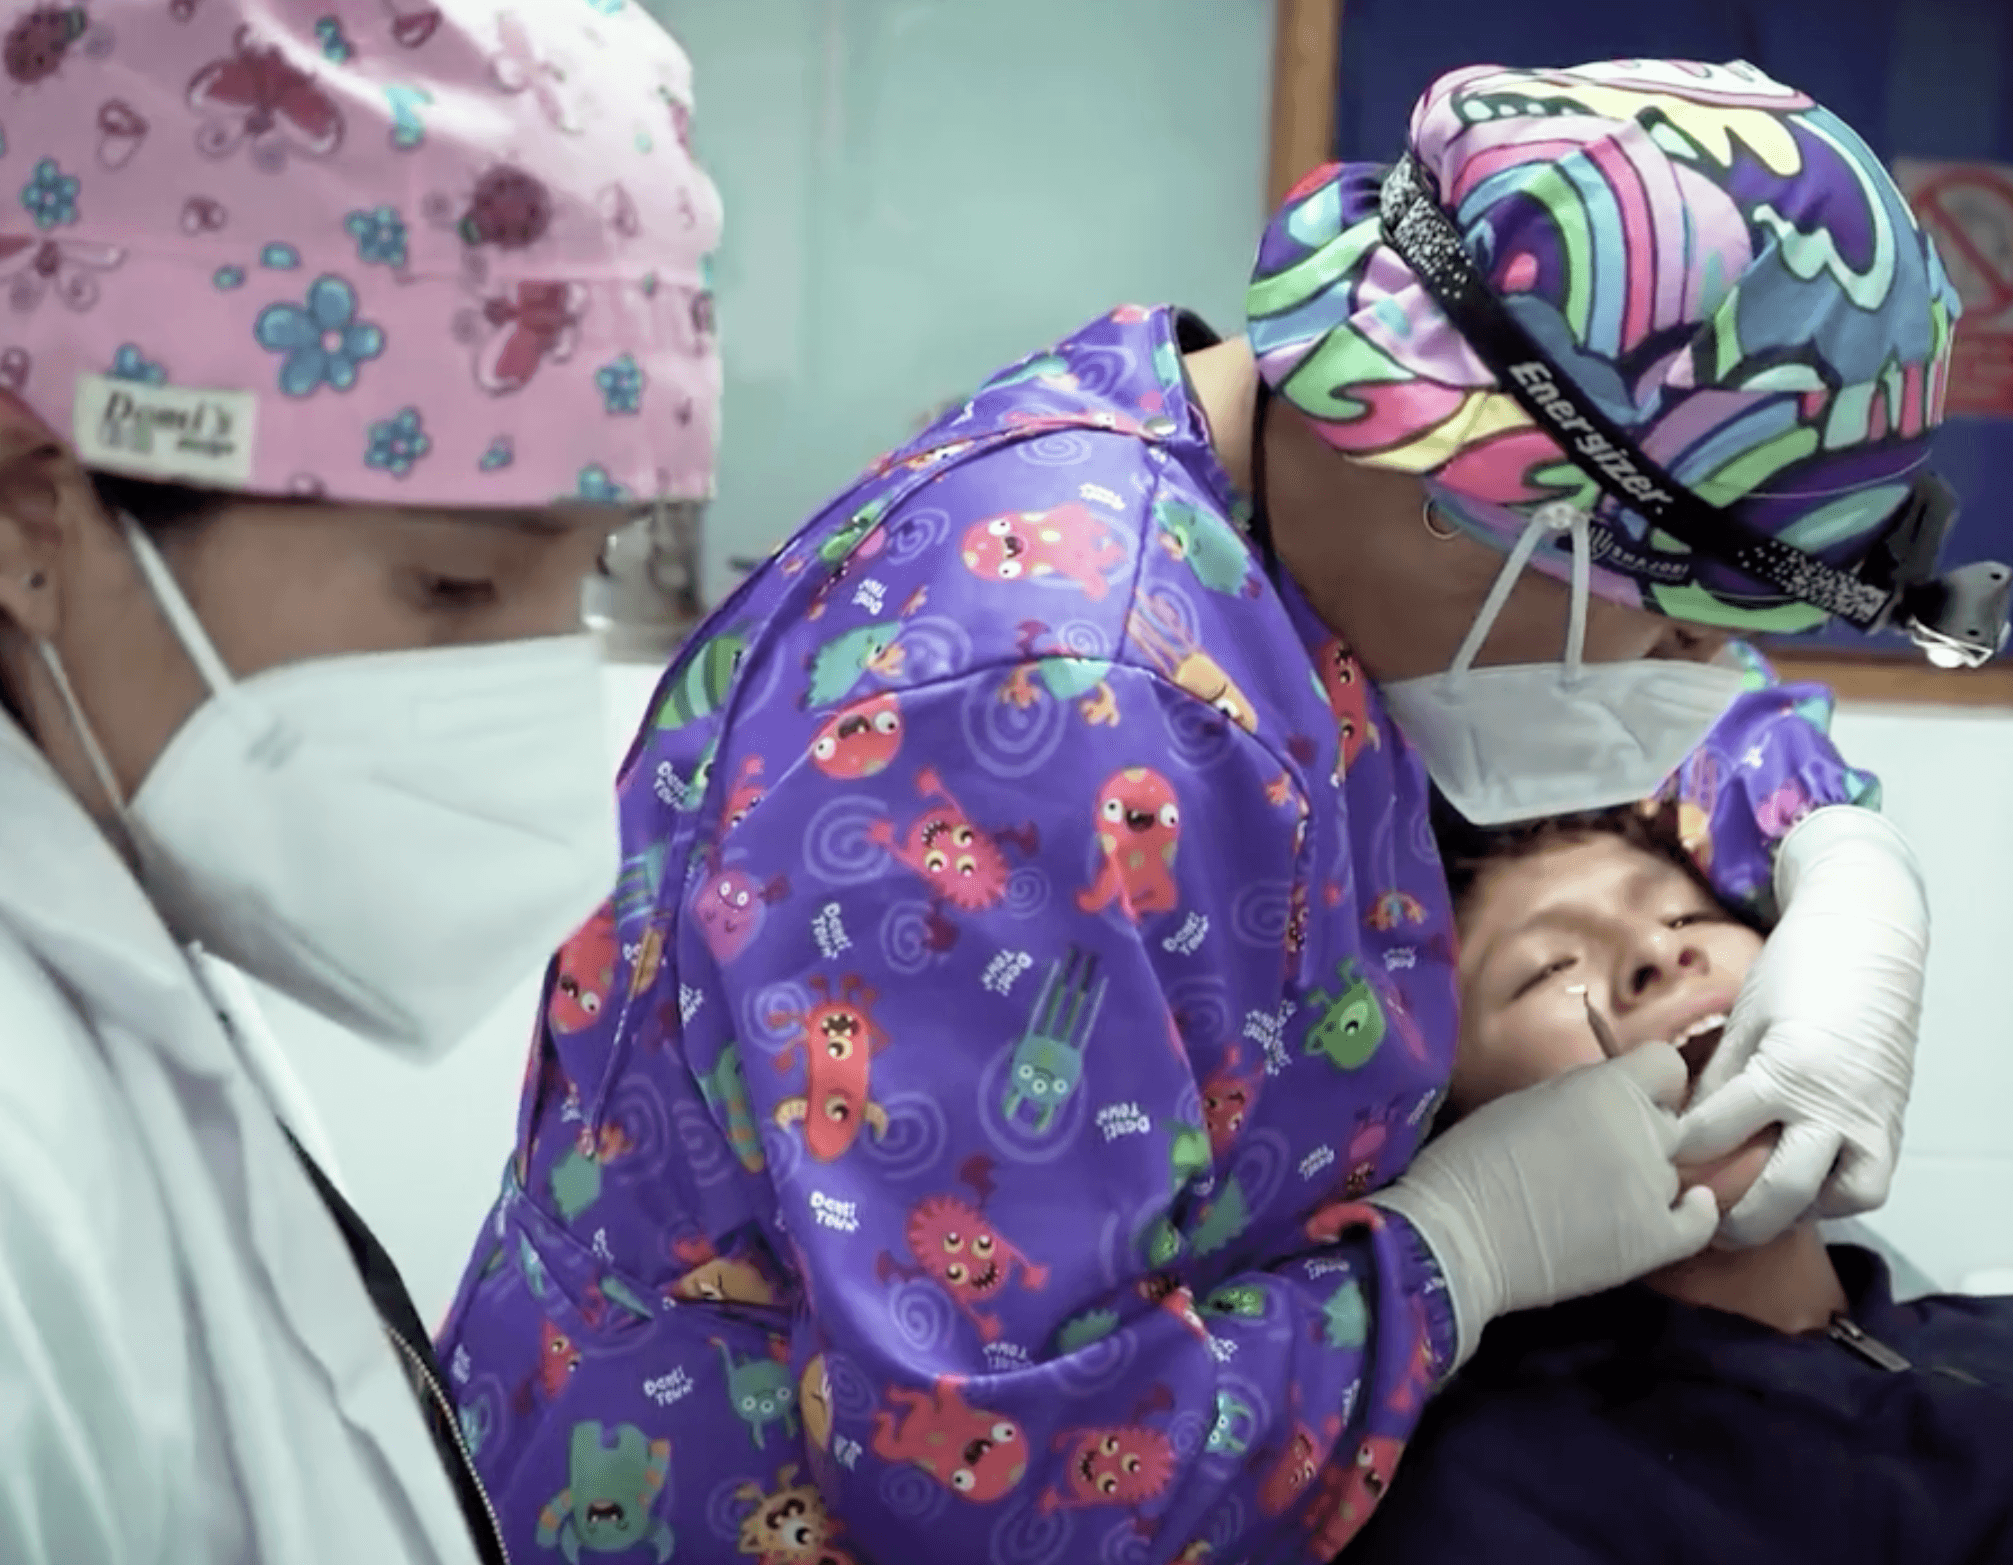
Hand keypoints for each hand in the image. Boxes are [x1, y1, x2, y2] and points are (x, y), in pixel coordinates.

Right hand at [1372, 1043, 1717, 1368]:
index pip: (1666, 1065)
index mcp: (1607, 1088)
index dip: (1651, 1082)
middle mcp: (1642, 1131)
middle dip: (1642, 1131)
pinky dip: (1691, 1214)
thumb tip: (1602, 1102)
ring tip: (1604, 1197)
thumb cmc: (1472, 1159)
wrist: (1459, 1233)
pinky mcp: (1656, 1240)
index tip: (1631, 1097)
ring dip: (1646, 1177)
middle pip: (1670, 1121)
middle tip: (1600, 1154)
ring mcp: (1654, 1188)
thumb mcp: (1525, 1100)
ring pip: (1673, 1170)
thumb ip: (1578, 1095)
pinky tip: (1673, 1211)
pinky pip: (1699, 1221)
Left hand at [1678, 807, 1925, 1246]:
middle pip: (1782, 1189)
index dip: (1680, 1151)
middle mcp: (1836, 1106)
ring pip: (1839, 1197)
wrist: (1869, 939)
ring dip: (1797, 1212)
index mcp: (1787, 1072)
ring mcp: (1872, 1119)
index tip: (1652, 1162)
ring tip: (1755, 1211)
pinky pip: (1868, 1180)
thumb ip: (1719, 1078)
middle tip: (1702, 1223)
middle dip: (1738, 1217)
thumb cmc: (1797, 969)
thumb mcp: (1744, 1019)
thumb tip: (1687, 1128)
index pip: (1718, 1132)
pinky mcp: (1894, 1121)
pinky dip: (1835, 1194)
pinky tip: (1799, 1188)